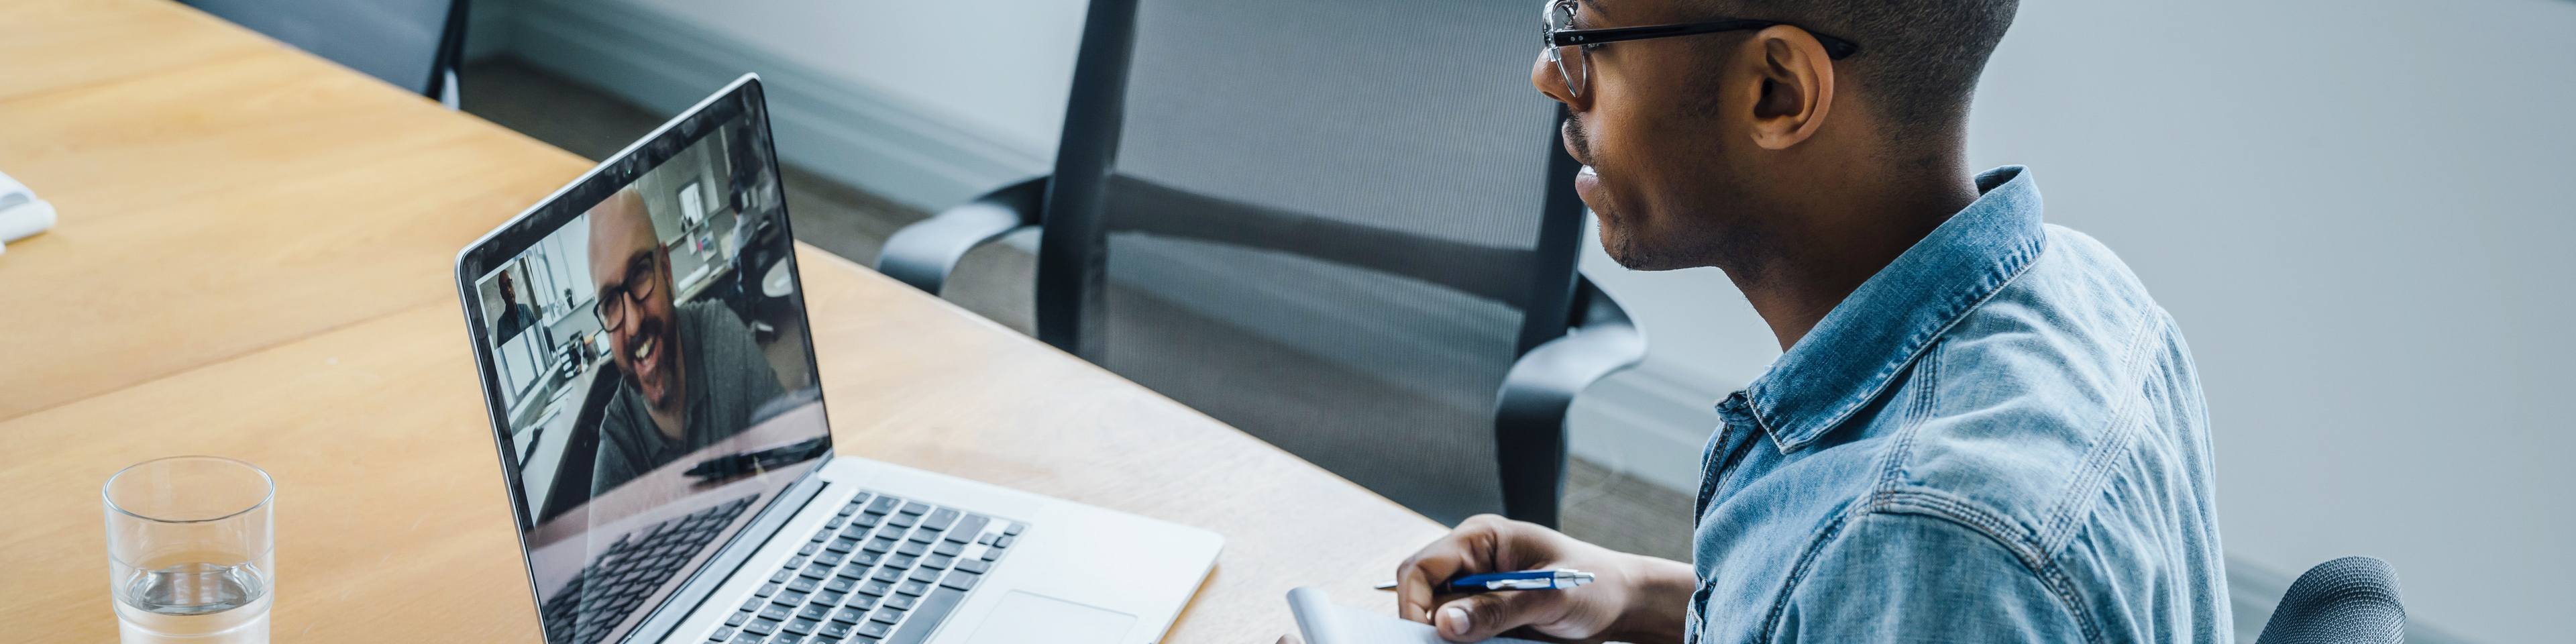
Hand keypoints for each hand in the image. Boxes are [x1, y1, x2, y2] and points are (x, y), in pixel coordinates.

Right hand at [1395, 515, 1694, 643]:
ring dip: (1453, 636)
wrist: (1625, 603)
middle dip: (1432, 623)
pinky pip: (1461, 628)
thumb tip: (1444, 625)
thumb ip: (1496, 610)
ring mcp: (1478, 585)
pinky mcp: (1488, 609)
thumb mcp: (1549, 599)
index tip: (1426, 638)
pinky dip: (1467, 641)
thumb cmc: (1596, 586)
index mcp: (1481, 538)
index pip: (1421, 567)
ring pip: (1440, 615)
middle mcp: (1473, 559)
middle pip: (1423, 593)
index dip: (1413, 604)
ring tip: (1484, 643)